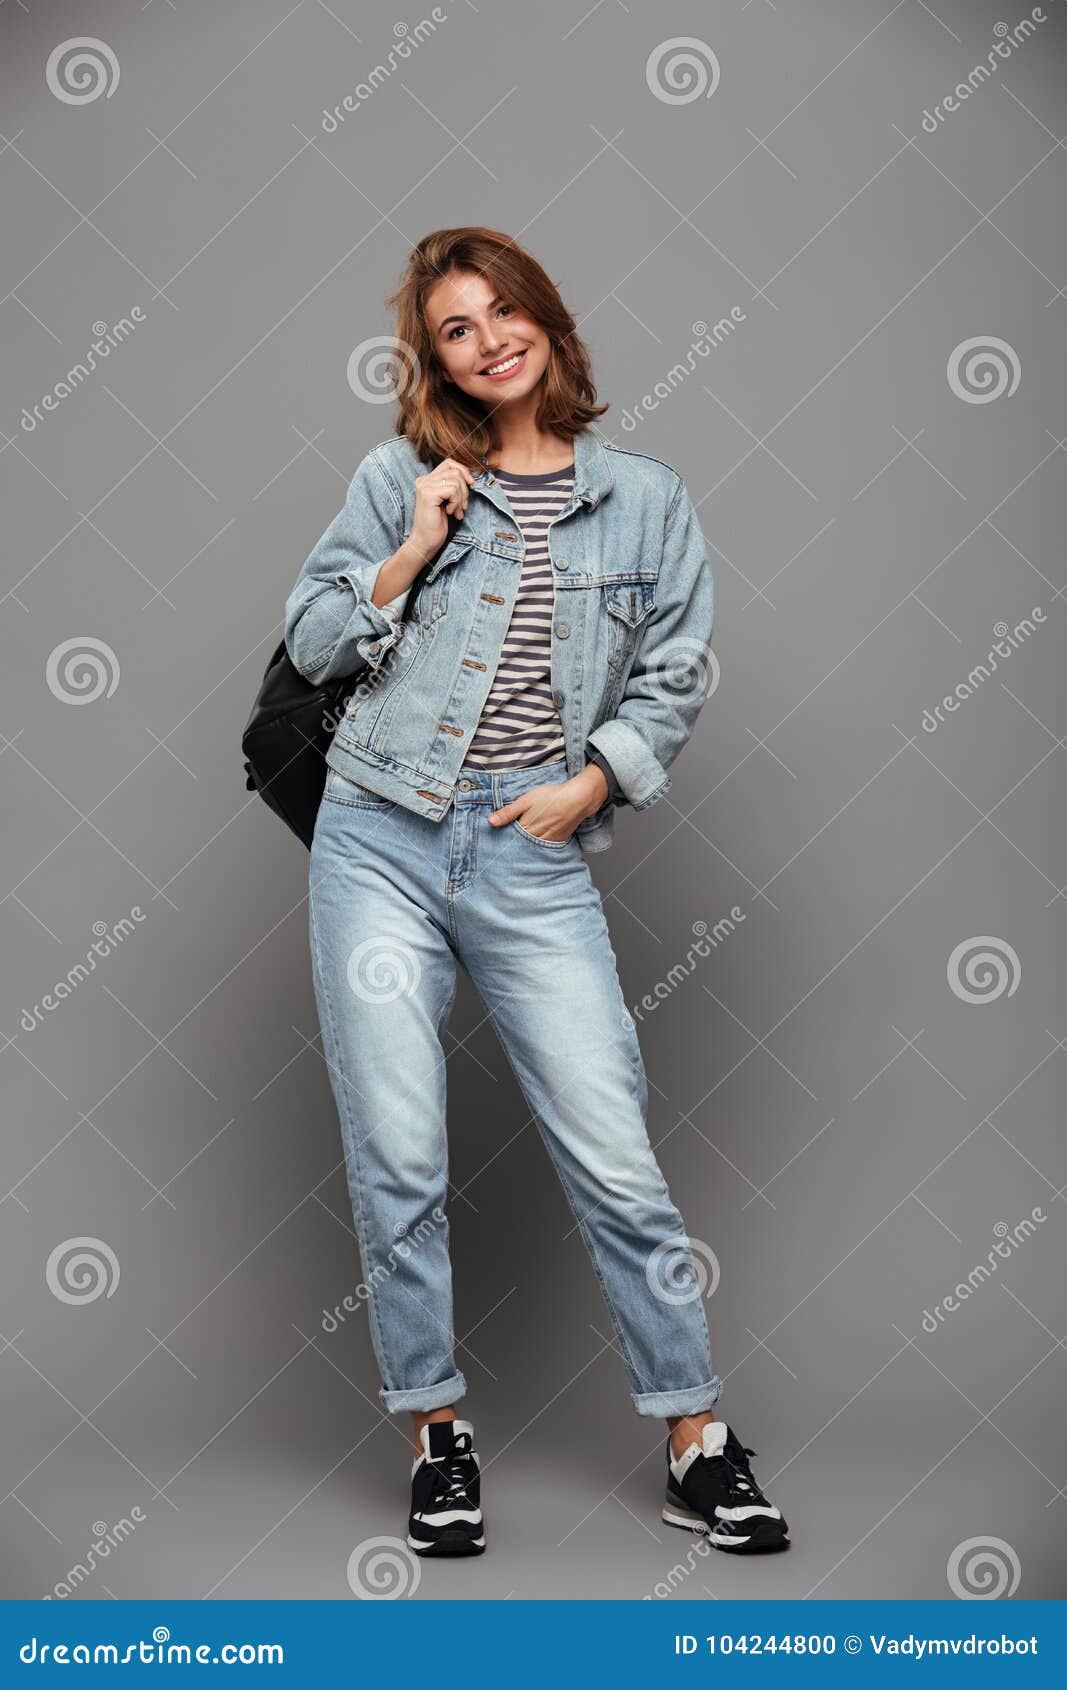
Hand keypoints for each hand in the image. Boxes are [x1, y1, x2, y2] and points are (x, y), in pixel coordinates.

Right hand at [406, 458, 475, 563]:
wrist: (425, 542)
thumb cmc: (437, 524)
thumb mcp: (448, 501)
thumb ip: (453, 486)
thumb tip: (470, 477)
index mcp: (427, 480)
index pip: (449, 463)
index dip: (463, 471)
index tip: (471, 484)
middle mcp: (424, 480)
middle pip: (455, 471)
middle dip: (465, 489)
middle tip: (463, 506)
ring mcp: (424, 486)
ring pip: (456, 481)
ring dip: (461, 498)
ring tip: (456, 512)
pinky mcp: (428, 494)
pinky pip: (452, 490)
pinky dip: (456, 502)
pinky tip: (450, 513)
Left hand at [488, 766, 608, 841]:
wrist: (579, 798)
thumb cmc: (552, 797)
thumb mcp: (527, 800)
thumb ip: (509, 812)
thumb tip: (491, 822)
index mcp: (527, 828)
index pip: (510, 839)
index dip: (502, 839)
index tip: (493, 843)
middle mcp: (537, 838)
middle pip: (521, 845)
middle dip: (512, 846)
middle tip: (503, 848)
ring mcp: (548, 840)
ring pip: (532, 847)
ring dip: (525, 847)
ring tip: (517, 847)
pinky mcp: (558, 840)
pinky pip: (544, 846)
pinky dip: (538, 846)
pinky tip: (534, 843)